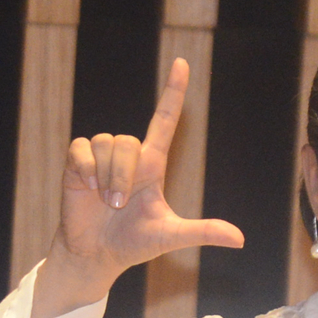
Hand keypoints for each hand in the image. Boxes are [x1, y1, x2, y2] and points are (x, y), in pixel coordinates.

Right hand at [31, 57, 244, 317]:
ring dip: (107, 177)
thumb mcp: (170, 235)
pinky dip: (86, 170)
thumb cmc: (134, 243)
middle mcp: (128, 155)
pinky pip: (81, 149)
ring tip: (105, 200)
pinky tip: (87, 189)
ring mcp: (101, 157)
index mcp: (153, 163)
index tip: (182, 63)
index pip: (165, 119)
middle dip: (124, 175)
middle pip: (128, 140)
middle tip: (119, 204)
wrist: (96, 254)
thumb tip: (240, 239)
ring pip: (106, 144)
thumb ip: (202, 231)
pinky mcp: (77, 163)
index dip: (173, 91)